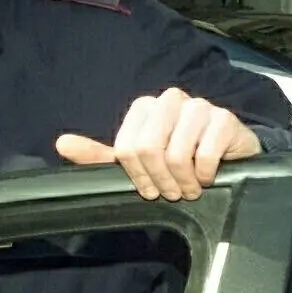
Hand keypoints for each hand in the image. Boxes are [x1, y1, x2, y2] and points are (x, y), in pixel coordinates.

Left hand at [55, 87, 262, 200]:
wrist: (228, 155)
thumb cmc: (180, 158)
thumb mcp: (138, 161)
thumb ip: (100, 156)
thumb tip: (62, 144)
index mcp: (145, 107)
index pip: (126, 148)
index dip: (137, 177)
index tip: (149, 189)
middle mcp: (171, 100)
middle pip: (149, 149)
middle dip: (160, 180)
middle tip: (172, 192)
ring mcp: (199, 107)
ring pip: (177, 154)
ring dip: (184, 182)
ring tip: (190, 187)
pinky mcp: (225, 119)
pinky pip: (205, 155)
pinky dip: (204, 175)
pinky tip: (208, 175)